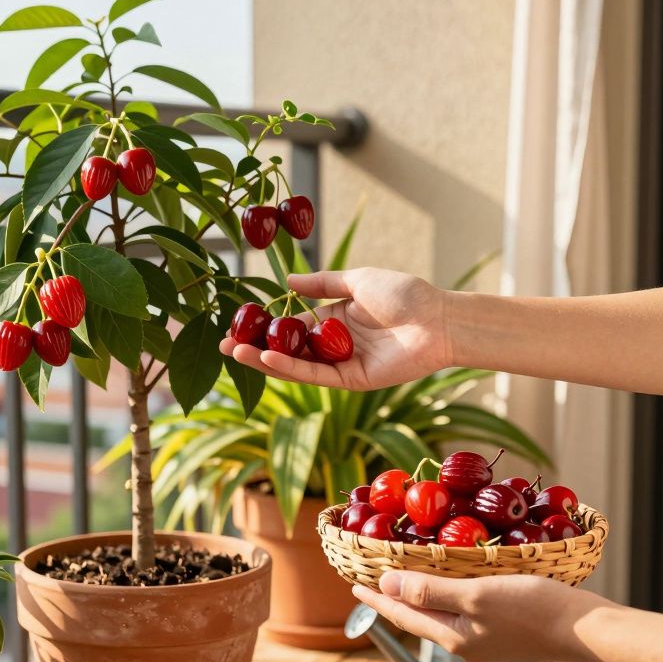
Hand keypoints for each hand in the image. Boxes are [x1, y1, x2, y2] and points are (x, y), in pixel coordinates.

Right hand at [219, 268, 449, 390]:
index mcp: (335, 319)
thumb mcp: (357, 280)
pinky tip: (267, 359)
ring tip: (236, 352)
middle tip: (225, 344)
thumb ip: (322, 284)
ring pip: (297, 365)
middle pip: (288, 349)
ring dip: (265, 360)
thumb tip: (288, 283)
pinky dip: (291, 368)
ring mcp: (342, 364)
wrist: (437, 318)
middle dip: (256, 348)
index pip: (292, 326)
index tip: (238, 324)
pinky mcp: (352, 380)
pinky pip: (316, 375)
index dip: (266, 327)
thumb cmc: (404, 294)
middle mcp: (335, 344)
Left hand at [352, 571, 610, 661]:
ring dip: (419, 595)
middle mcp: (463, 644)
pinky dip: (445, 594)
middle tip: (374, 578)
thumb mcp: (475, 595)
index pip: (402, 615)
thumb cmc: (532, 608)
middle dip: (394, 598)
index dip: (377, 597)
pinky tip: (448, 582)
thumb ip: (429, 592)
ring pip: (438, 614)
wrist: (583, 629)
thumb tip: (387, 586)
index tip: (354, 584)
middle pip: (417, 617)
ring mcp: (483, 640)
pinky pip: (460, 611)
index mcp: (452, 637)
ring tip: (404, 578)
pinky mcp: (502, 631)